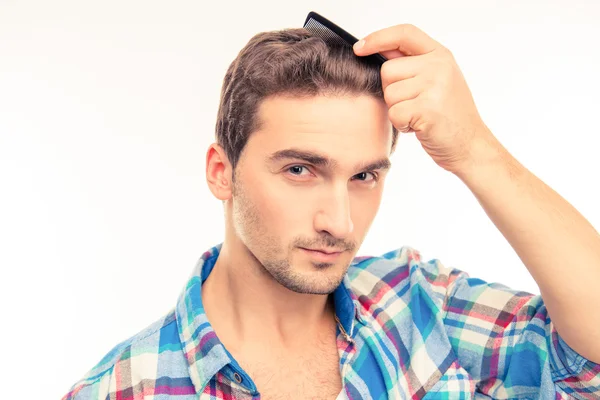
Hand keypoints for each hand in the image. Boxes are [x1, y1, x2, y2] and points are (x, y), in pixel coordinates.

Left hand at [354, 24, 499, 174]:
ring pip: (389, 94)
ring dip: (398, 110)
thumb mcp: (437, 80)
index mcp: (440, 55)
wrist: (470, 144)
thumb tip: (378, 48)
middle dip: (392, 91)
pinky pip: (394, 114)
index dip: (378, 38)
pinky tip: (419, 126)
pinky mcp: (427, 108)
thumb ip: (411, 63)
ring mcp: (434, 86)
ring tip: (420, 115)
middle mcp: (439, 66)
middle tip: (415, 104)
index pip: (404, 34)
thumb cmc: (450, 116)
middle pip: (387, 70)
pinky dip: (402, 125)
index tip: (360, 48)